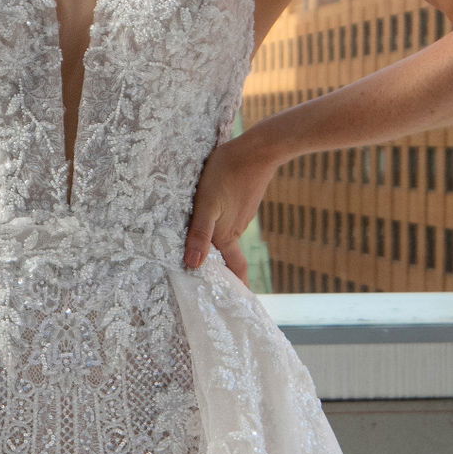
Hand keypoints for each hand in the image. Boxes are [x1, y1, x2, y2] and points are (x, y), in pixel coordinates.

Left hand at [183, 130, 274, 281]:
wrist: (259, 148)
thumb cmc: (228, 173)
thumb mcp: (206, 203)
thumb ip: (199, 234)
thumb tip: (193, 266)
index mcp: (228, 235)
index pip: (235, 269)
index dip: (237, 286)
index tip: (239, 304)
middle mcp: (236, 229)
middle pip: (229, 256)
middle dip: (223, 271)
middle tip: (213, 287)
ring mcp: (241, 215)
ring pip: (228, 238)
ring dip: (219, 250)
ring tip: (205, 258)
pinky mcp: (242, 201)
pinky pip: (229, 222)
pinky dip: (220, 230)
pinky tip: (211, 224)